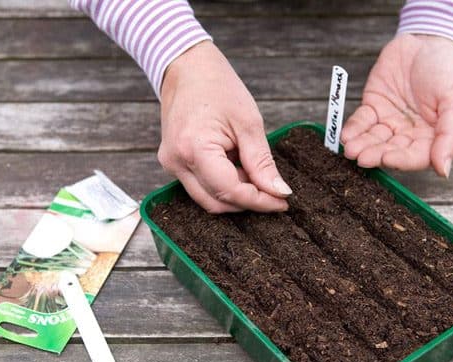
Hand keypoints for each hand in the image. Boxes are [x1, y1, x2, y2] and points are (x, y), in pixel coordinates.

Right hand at [158, 41, 290, 212]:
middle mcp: (177, 162)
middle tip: (274, 192)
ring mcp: (171, 164)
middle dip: (247, 202)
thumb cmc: (217, 87)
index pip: (230, 192)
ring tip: (253, 173)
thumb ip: (262, 162)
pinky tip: (237, 168)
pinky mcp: (172, 163)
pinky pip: (200, 187)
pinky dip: (222, 185)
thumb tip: (278, 192)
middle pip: (216, 203)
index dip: (259, 202)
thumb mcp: (248, 122)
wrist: (186, 67)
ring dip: (235, 194)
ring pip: (207, 199)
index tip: (282, 202)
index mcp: (195, 149)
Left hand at [341, 34, 452, 176]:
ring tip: (350, 149)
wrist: (428, 40)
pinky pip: (361, 122)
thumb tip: (445, 171)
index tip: (388, 159)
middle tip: (360, 157)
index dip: (401, 160)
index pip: (415, 157)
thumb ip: (451, 135)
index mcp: (432, 138)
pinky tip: (346, 135)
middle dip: (374, 154)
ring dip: (361, 145)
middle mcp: (409, 134)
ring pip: (373, 139)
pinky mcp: (373, 107)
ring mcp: (389, 121)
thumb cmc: (448, 71)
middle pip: (390, 150)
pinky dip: (353, 129)